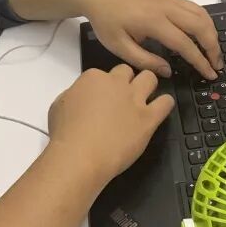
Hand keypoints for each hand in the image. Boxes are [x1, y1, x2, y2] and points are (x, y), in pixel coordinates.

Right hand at [48, 64, 173, 179]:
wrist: (81, 155)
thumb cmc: (65, 133)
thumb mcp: (59, 105)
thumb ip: (75, 94)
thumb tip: (83, 97)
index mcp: (93, 77)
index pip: (103, 73)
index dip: (103, 86)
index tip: (102, 99)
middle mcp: (116, 83)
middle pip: (128, 71)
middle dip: (127, 81)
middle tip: (123, 97)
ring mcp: (134, 99)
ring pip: (150, 78)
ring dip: (148, 85)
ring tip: (145, 98)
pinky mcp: (148, 118)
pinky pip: (166, 103)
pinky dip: (165, 103)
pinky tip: (160, 109)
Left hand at [79, 0, 222, 79]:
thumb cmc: (105, 20)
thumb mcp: (118, 46)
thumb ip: (144, 60)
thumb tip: (168, 71)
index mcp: (152, 21)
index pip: (184, 43)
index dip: (200, 60)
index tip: (210, 74)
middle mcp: (165, 6)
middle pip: (200, 25)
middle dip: (213, 46)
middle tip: (216, 65)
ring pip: (200, 12)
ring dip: (211, 32)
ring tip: (213, 51)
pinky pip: (193, 5)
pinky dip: (203, 20)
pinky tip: (202, 33)